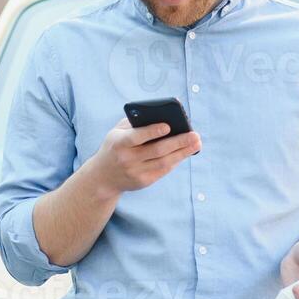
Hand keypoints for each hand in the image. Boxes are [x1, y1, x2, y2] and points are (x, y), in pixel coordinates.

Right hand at [87, 117, 201, 196]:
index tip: (168, 126)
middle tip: (195, 135)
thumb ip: (134, 122)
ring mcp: (136, 172)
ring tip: (196, 143)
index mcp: (119, 144)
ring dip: (183, 153)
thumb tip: (161, 116)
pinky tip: (185, 152)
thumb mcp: (116, 132)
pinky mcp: (143, 182)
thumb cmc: (114, 147)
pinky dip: (175, 160)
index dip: (152, 131)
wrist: (102, 177)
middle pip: (157, 150)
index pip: (137, 137)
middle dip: (178, 142)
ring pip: (164, 162)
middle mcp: (127, 159)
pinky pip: (163, 170)